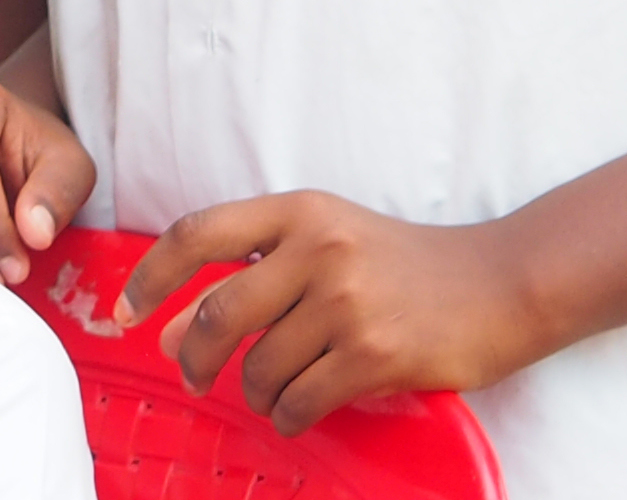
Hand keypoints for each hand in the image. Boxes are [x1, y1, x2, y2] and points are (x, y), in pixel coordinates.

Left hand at [128, 192, 551, 435]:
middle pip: (218, 313)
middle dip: (192, 355)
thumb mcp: (327, 244)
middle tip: (192, 375)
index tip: (126, 314)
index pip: (196, 233)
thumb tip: (173, 328)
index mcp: (298, 211)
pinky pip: (300, 399)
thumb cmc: (403, 264)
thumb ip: (256, 274)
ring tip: (267, 392)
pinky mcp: (374, 352)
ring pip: (259, 366)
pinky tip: (296, 411)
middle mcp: (319, 249)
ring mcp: (347, 301)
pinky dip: (287, 415)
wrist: (499, 284)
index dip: (150, 277)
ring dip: (252, 391)